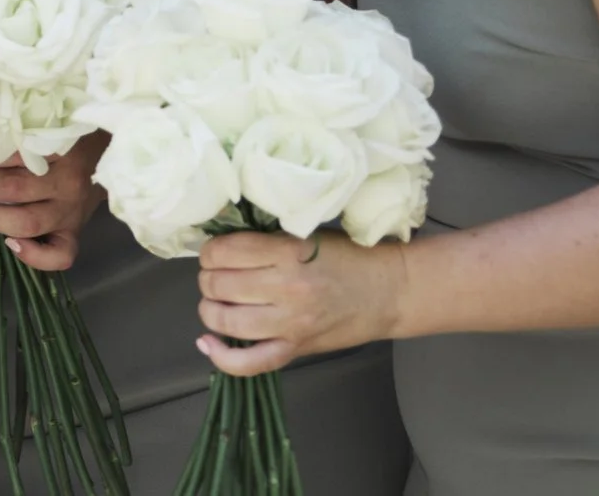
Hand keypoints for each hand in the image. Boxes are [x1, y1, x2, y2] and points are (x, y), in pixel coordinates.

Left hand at [0, 135, 106, 270]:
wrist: (114, 156)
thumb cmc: (76, 140)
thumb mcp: (54, 129)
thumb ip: (25, 134)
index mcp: (62, 152)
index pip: (12, 156)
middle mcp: (68, 185)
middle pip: (12, 189)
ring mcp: (72, 213)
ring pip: (26, 223)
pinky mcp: (76, 233)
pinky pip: (58, 256)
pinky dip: (33, 256)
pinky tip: (11, 243)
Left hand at [195, 230, 408, 375]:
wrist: (390, 291)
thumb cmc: (348, 257)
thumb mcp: (305, 234)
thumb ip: (266, 240)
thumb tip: (219, 244)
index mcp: (289, 252)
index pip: (224, 251)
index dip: (210, 251)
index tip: (215, 252)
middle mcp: (287, 288)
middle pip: (219, 285)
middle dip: (209, 279)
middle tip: (217, 276)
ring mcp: (292, 323)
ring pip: (226, 321)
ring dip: (210, 310)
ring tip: (217, 302)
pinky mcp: (297, 349)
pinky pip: (251, 363)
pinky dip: (223, 357)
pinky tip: (208, 343)